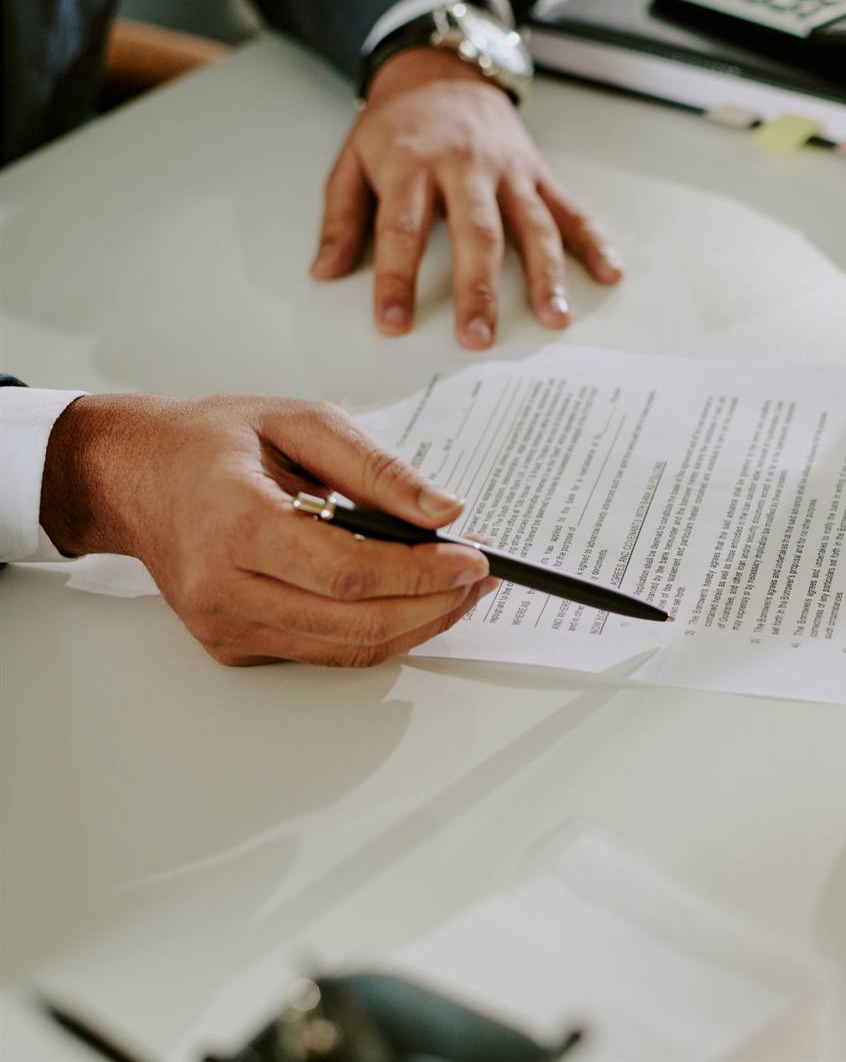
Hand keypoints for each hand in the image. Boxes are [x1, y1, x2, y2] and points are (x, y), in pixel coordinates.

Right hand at [40, 394, 496, 665]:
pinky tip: (410, 601)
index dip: (422, 573)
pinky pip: (324, 651)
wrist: (136, 476)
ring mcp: (225, 625)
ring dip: (416, 625)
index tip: (474, 559)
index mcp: (237, 523)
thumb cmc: (212, 442)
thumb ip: (377, 468)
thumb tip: (445, 511)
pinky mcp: (232, 644)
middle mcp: (224, 587)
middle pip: (355, 622)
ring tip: (458, 591)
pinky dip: (377, 631)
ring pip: (347, 648)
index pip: (350, 571)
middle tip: (479, 578)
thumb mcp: (301, 423)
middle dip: (434, 606)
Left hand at [310, 47, 622, 347]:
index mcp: (412, 165)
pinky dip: (594, 242)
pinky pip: (570, 209)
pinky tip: (610, 273)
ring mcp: (508, 171)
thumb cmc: (397, 126)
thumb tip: (326, 271)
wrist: (442, 71)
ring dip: (546, 275)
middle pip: (476, 233)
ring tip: (554, 318)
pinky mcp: (537, 173)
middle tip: (476, 337)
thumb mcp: (353, 161)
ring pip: (531, 225)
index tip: (393, 324)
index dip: (397, 280)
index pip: (402, 229)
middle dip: (477, 288)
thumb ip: (343, 219)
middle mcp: (465, 167)